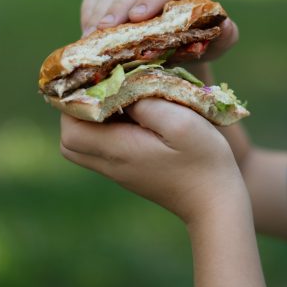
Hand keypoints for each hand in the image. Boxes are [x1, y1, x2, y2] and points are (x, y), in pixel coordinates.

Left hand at [59, 99, 247, 224]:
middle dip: (78, 111)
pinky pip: (104, 148)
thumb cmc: (203, 160)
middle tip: (103, 88)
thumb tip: (119, 88)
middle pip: (70, 139)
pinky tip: (135, 113)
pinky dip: (108, 129)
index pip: (70, 129)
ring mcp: (119, 171)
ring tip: (119, 98)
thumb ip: (146, 103)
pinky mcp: (130, 172)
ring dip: (93, 119)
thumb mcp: (181, 123)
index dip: (74, 103)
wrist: (216, 204)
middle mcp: (111, 164)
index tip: (95, 82)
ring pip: (84, 145)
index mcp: (118, 150)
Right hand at [80, 0, 238, 62]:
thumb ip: (226, 36)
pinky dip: (93, 4)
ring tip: (93, 33)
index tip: (137, 19)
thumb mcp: (215, 45)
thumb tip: (225, 24)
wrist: (169, 44)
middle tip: (107, 29)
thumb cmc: (196, 44)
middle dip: (123, 3)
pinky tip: (88, 26)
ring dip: (105, 5)